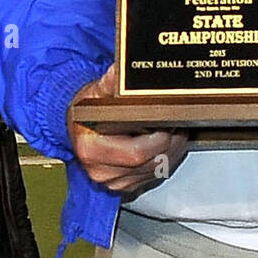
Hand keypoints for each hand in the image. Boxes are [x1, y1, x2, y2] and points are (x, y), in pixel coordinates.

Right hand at [67, 64, 188, 193]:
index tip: (169, 121)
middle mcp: (100, 170)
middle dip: (171, 142)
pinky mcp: (122, 185)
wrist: (79, 126)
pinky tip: (166, 143)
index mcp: (92, 149)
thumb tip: (121, 71)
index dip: (159, 138)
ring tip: (176, 130)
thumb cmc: (87, 111)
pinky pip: (152, 175)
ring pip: (155, 170)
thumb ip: (111, 81)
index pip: (136, 152)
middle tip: (179, 122)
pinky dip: (164, 159)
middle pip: (150, 162)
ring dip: (171, 151)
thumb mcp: (96, 91)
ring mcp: (112, 181)